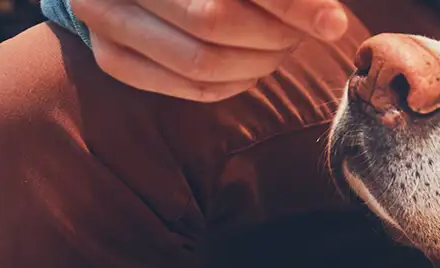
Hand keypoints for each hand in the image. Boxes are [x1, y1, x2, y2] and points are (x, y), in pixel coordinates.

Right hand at [69, 0, 349, 100]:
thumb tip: (330, 21)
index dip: (290, 4)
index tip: (334, 22)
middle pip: (214, 22)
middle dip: (274, 36)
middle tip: (304, 33)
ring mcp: (105, 18)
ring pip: (202, 63)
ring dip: (259, 63)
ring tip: (282, 45)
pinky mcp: (111, 56)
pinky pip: (188, 87)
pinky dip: (234, 84)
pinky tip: (254, 66)